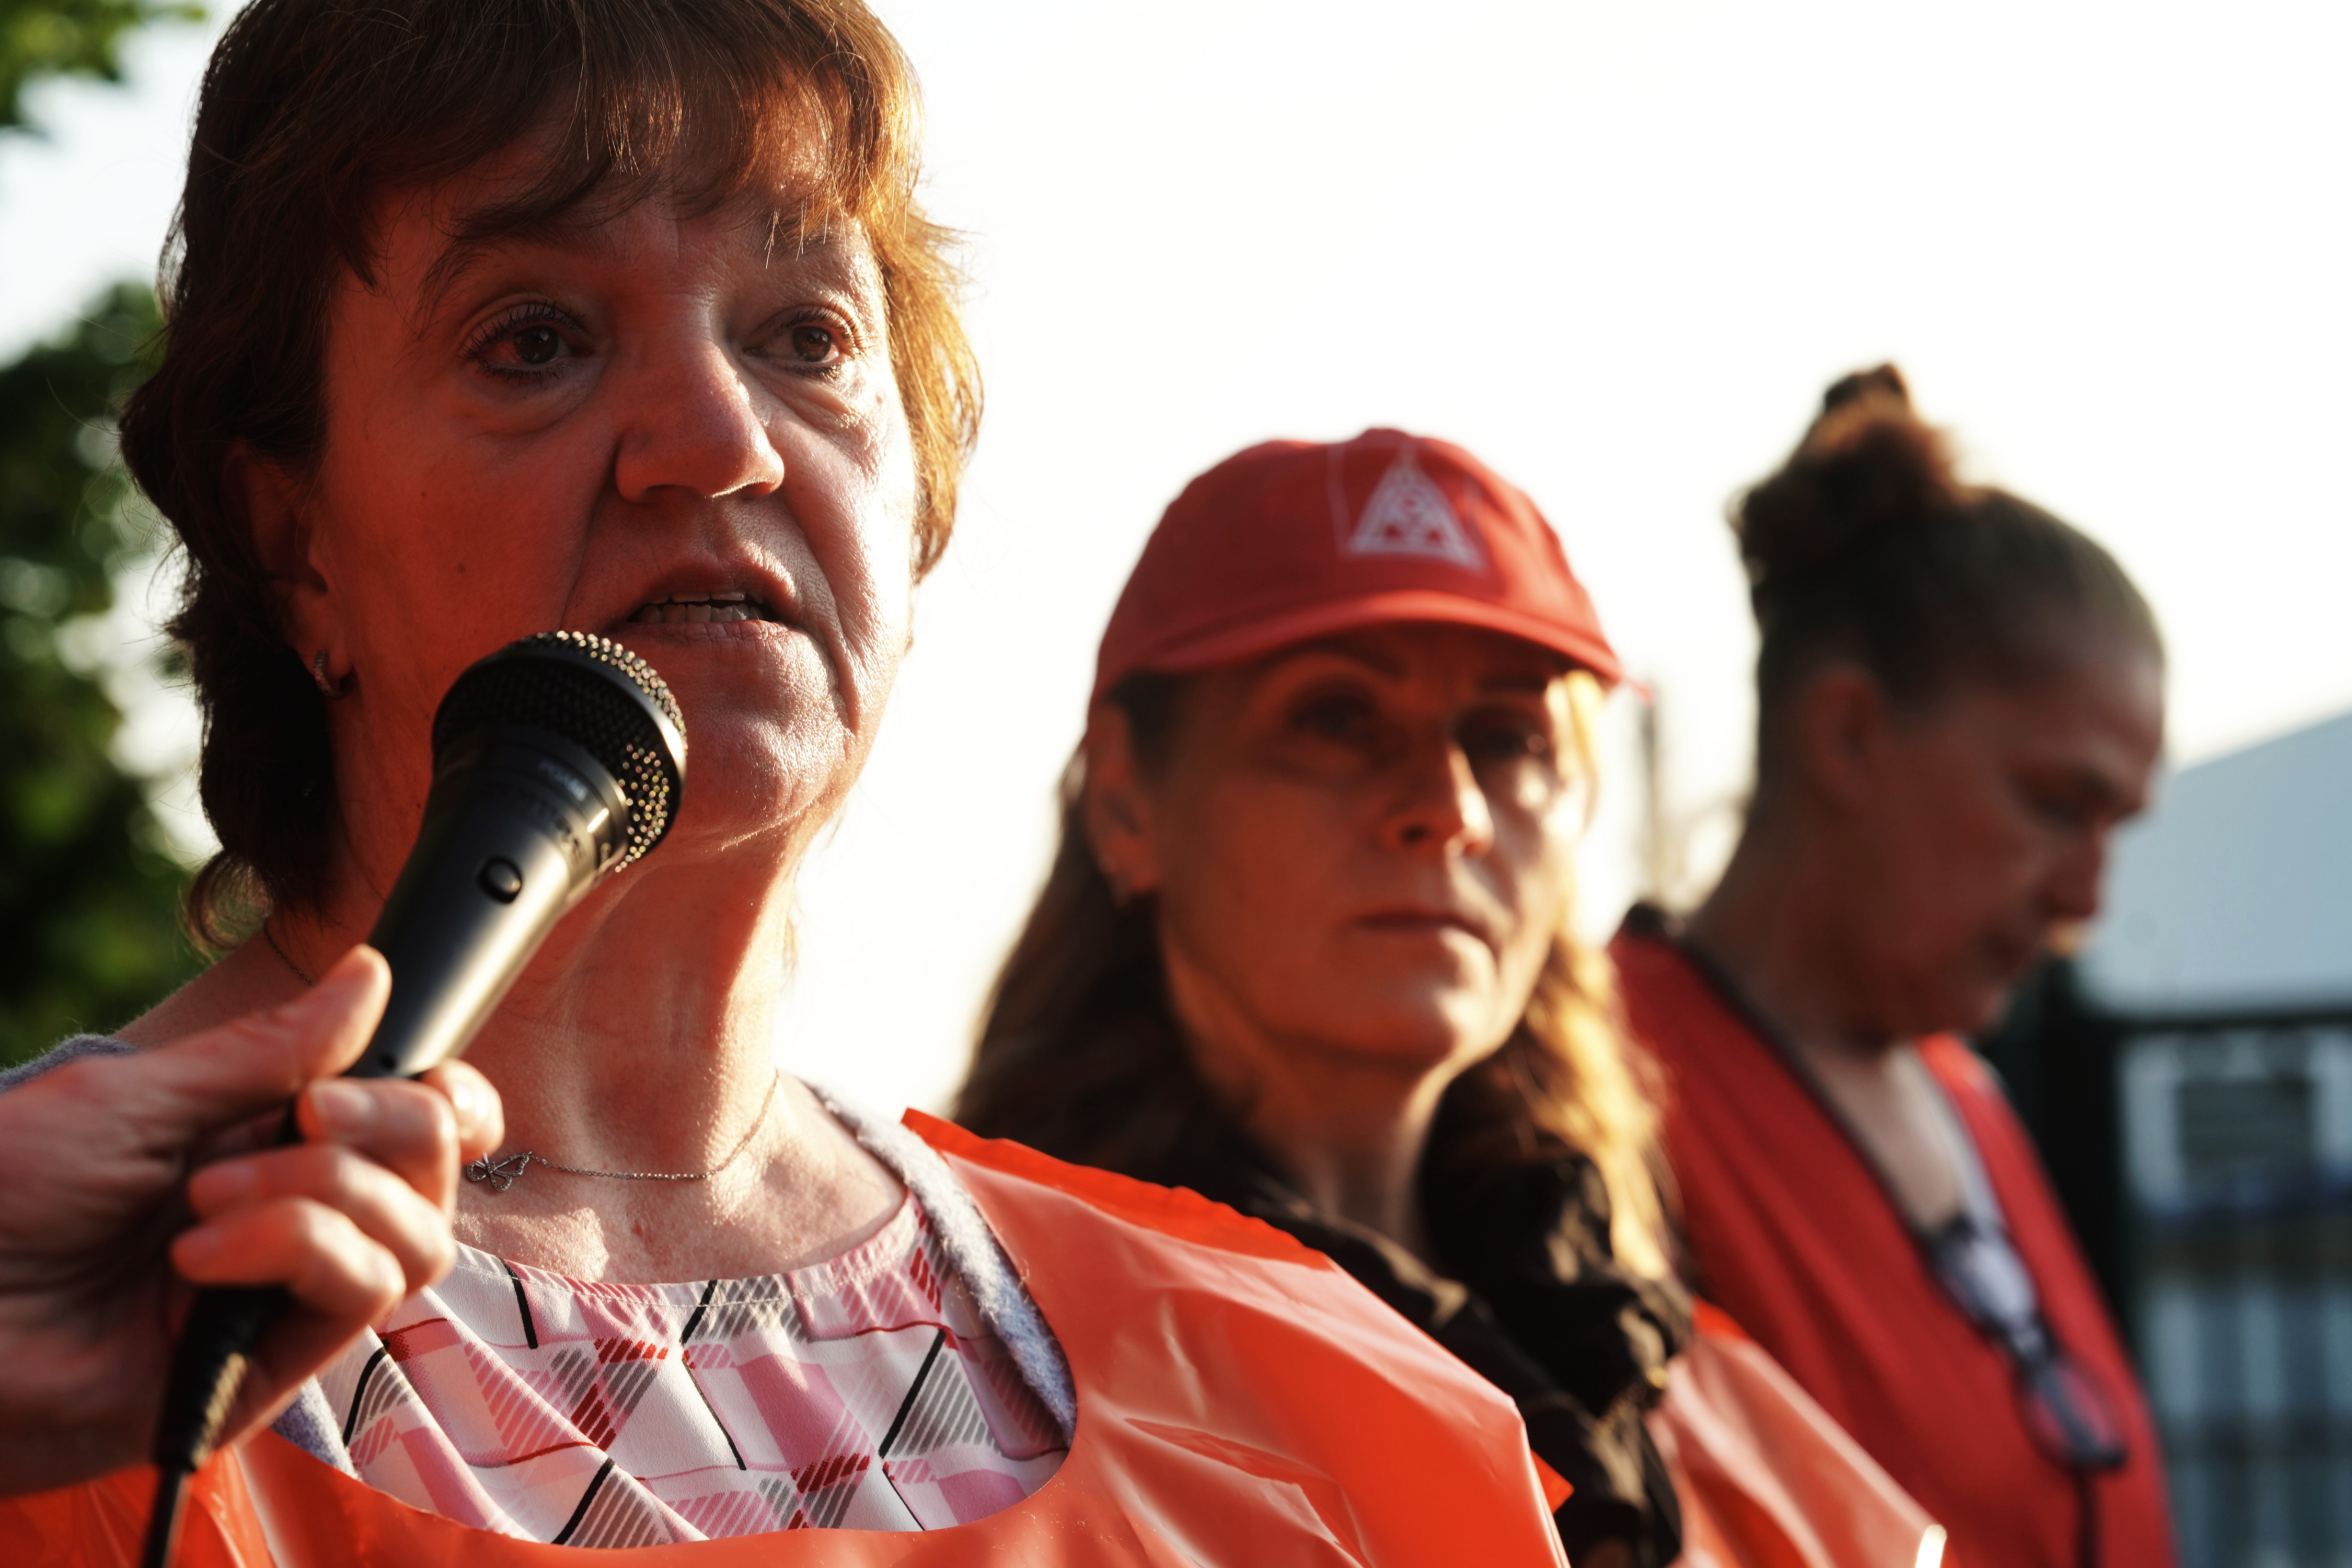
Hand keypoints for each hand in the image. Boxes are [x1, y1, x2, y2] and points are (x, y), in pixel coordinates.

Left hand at [0, 948, 502, 1496]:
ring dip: (326, 1193)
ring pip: (415, 1236)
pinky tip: (199, 1257)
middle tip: (305, 1111)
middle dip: (392, 1122)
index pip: (413, 1123)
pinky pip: (358, 1293)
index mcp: (262, 1144)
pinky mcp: (273, 1369)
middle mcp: (292, 1218)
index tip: (413, 1068)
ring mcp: (285, 1297)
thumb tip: (372, 972)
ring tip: (206, 1200)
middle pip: (434, 1170)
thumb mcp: (136, 1098)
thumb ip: (269, 1050)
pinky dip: (297, 1250)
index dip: (443, 1095)